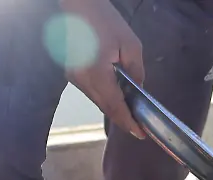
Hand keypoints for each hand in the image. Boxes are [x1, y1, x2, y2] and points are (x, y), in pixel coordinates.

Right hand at [59, 0, 145, 138]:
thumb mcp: (130, 45)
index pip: (115, 107)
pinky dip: (105, 96)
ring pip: (97, 100)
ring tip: (131, 113)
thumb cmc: (104, 20)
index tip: (141, 134)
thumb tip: (138, 90)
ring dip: (113, 108)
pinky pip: (91, 91)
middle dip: (122, 119)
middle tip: (139, 127)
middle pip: (105, 107)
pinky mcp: (71, 72)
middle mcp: (82, 80)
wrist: (77, 5)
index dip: (129, 123)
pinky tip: (116, 95)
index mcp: (97, 74)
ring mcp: (74, 77)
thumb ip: (136, 71)